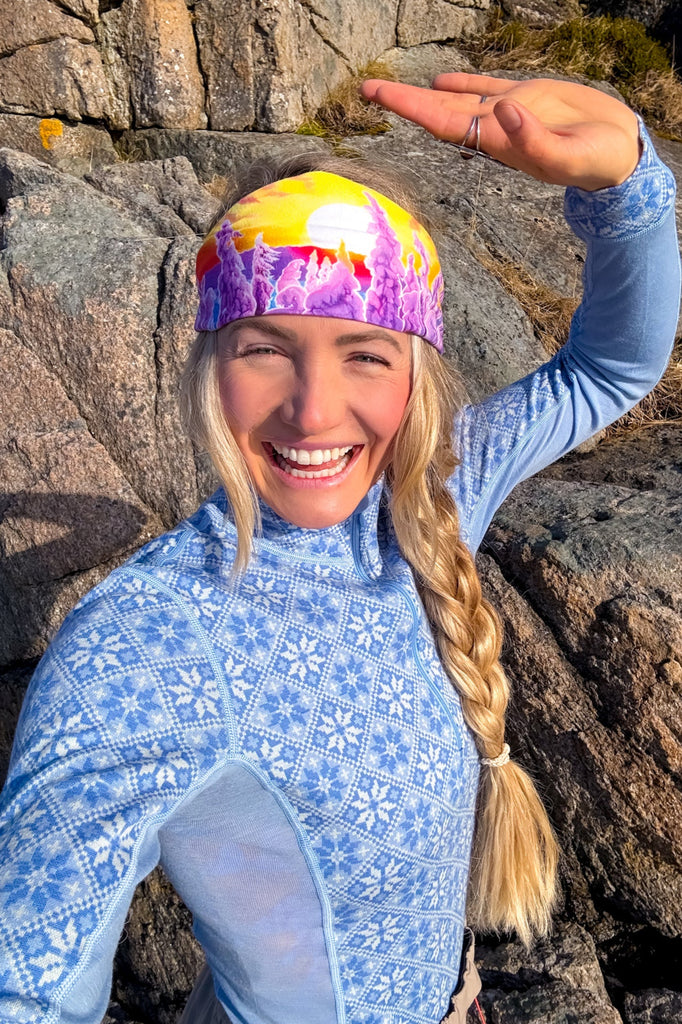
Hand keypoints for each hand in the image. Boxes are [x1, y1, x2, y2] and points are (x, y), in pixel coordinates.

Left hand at [361, 73, 640, 190]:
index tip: (378, 95)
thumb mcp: (567, 154)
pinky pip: (485, 87)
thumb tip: (504, 109)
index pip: (442, 121)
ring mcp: (507, 112)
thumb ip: (534, 138)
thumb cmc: (595, 162)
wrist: (619, 154)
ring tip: (390, 88)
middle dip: (402, 100)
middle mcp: (493, 128)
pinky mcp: (527, 97)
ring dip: (424, 94)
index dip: (409, 106)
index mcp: (496, 141)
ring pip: (456, 99)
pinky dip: (461, 83)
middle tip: (366, 88)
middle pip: (437, 111)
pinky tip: (439, 80)